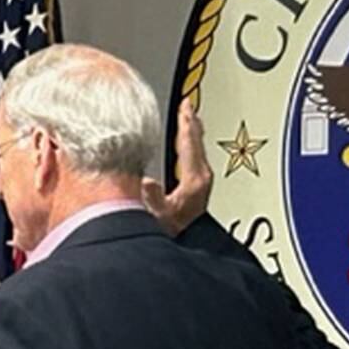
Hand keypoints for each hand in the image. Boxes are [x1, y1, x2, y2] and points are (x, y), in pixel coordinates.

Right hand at [141, 98, 212, 236]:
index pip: (190, 143)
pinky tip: (189, 143)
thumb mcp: (159, 217)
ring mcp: (203, 181)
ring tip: (189, 118)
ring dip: (193, 131)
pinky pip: (197, 156)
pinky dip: (192, 143)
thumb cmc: (176, 232)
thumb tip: (146, 181)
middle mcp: (202, 177)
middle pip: (197, 141)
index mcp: (194, 178)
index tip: (185, 105)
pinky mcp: (200, 186)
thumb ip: (152, 198)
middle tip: (188, 104)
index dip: (186, 123)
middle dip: (191, 121)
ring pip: (198, 147)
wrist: (191, 244)